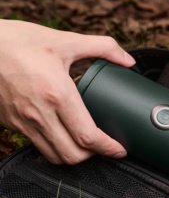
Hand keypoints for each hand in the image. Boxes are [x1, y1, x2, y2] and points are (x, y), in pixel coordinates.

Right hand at [0, 19, 134, 163]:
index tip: (120, 150)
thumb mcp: (65, 40)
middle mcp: (39, 113)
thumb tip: (128, 60)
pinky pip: (38, 147)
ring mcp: (23, 122)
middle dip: (94, 156)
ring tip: (87, 145)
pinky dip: (55, 150)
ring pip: (54, 157)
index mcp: (57, 93)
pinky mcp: (11, 124)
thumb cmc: (19, 41)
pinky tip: (63, 138)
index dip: (109, 148)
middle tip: (106, 147)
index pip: (88, 136)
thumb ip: (103, 47)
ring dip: (74, 156)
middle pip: (73, 155)